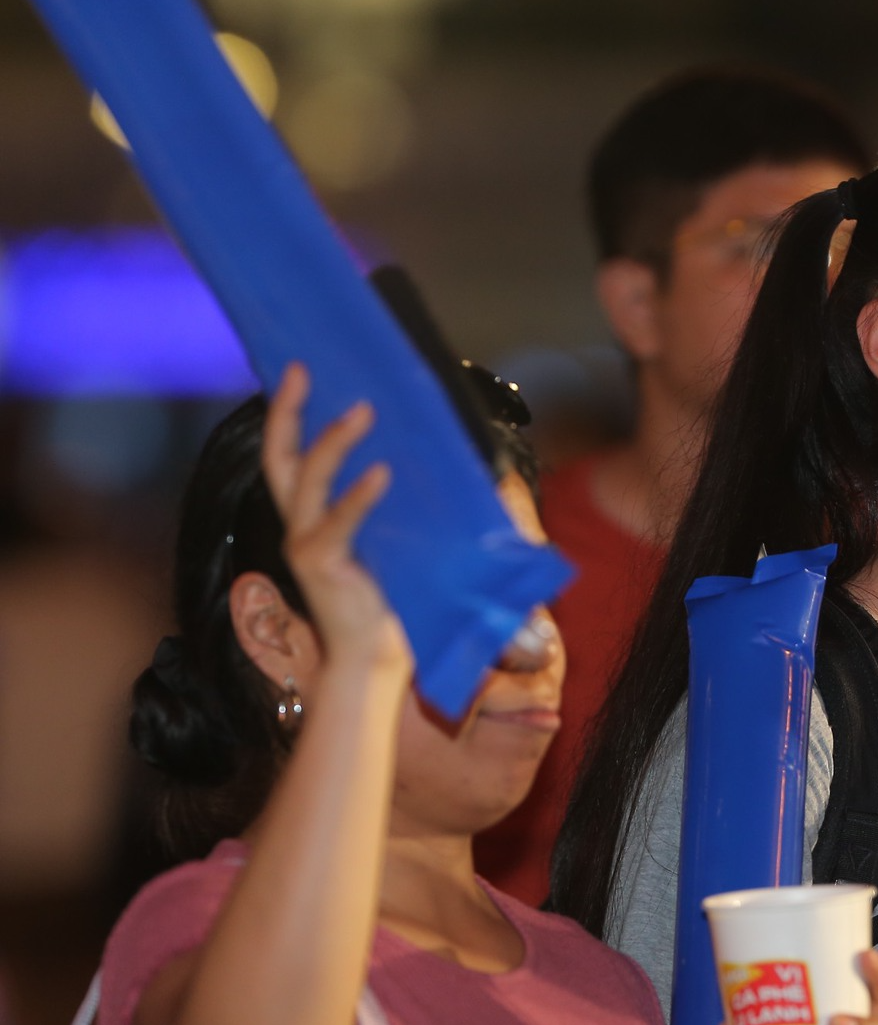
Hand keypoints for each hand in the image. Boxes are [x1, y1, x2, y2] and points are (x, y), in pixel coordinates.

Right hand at [260, 363, 408, 674]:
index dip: (289, 413)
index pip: (290, 456)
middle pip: (279, 458)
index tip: (300, 369)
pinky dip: (358, 497)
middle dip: (287, 411)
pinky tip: (381, 473)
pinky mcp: (322, 566)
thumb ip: (405, 502)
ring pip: (307, 482)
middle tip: (302, 370)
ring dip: (333, 443)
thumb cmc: (392, 596)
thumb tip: (451, 457)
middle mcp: (299, 525)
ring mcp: (306, 545)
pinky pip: (338, 523)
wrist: (378, 655)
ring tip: (363, 411)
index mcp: (313, 516)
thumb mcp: (397, 537)